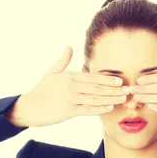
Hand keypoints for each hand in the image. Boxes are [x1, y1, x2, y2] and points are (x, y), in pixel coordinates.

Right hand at [8, 46, 126, 126]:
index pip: (92, 77)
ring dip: (111, 98)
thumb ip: (63, 60)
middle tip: (128, 90)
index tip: (120, 80)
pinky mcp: (68, 111)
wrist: (28, 107)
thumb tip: (69, 46)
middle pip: (97, 87)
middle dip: (114, 89)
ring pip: (95, 98)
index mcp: (69, 76)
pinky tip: (110, 108)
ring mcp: (70, 98)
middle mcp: (71, 86)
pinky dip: (100, 109)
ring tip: (124, 99)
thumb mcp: (51, 73)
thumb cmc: (40, 91)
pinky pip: (88, 109)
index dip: (107, 79)